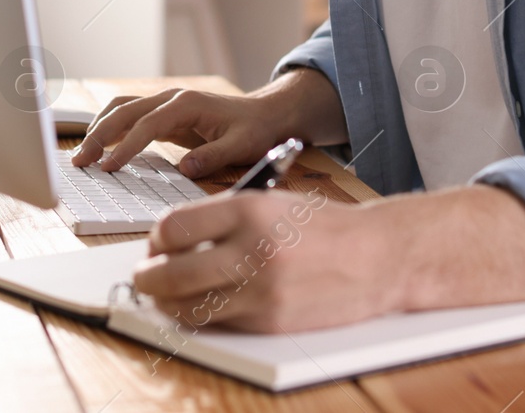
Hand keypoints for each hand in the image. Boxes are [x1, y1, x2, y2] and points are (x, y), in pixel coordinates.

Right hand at [70, 69, 345, 176]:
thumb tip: (185, 168)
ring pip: (121, 109)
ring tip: (82, 156)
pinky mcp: (164, 115)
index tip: (109, 168)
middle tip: (81, 163)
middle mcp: (171, 98)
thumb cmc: (256, 129)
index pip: (146, 125)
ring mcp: (165, 104)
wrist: (267, 114)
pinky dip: (109, 129)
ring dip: (98, 129)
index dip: (125, 147)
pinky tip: (99, 148)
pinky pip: (129, 117)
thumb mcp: (242, 145)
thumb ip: (214, 156)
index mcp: (187, 104)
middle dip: (99, 136)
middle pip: (124, 112)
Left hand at [131, 188, 390, 331]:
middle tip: (144, 275)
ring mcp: (261, 291)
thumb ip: (224, 217)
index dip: (156, 238)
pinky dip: (202, 316)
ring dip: (166, 303)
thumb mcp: (273, 202)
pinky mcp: (270, 322)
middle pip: (170, 273)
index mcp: (249, 210)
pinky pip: (218, 323)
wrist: (379, 256)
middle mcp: (252, 250)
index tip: (156, 243)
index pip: (174, 227)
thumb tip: (173, 239)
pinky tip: (202, 306)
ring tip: (165, 295)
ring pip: (187, 307)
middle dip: (147, 277)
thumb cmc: (325, 227)